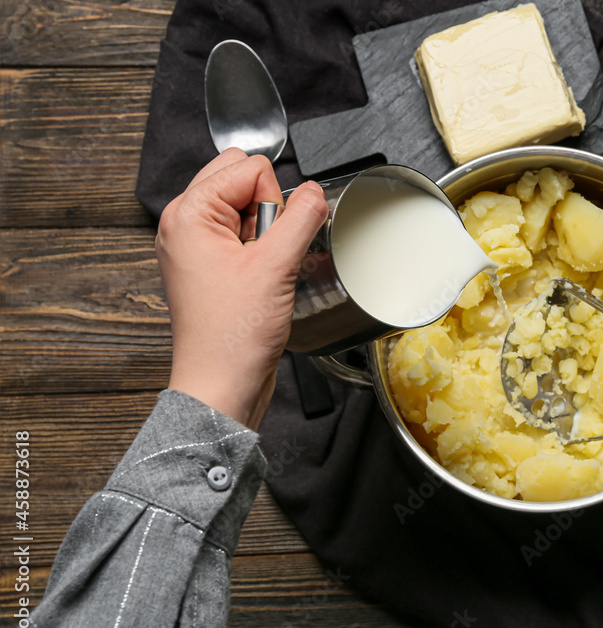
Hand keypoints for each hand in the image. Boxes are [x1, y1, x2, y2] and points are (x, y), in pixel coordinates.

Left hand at [156, 149, 329, 428]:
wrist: (222, 382)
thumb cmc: (232, 335)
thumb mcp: (275, 266)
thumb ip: (301, 217)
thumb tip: (315, 190)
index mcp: (188, 213)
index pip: (248, 167)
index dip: (271, 200)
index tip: (266, 241)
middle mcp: (185, 223)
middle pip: (242, 179)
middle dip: (267, 210)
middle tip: (263, 253)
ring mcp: (196, 245)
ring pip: (246, 208)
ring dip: (265, 233)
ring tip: (260, 272)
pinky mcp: (210, 265)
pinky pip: (244, 235)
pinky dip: (261, 250)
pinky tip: (260, 279)